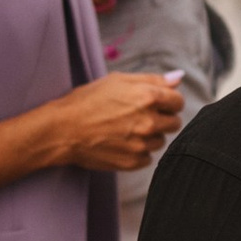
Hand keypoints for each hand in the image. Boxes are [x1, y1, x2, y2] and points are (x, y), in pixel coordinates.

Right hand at [52, 71, 182, 173]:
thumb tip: (178, 77)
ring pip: (161, 141)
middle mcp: (149, 122)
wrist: (63, 130)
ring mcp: (142, 144)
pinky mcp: (133, 162)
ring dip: (149, 136)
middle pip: (174, 123)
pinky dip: (138, 151)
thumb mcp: (117, 81)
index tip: (156, 103)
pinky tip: (121, 143)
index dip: (168, 101)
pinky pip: (148, 157)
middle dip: (161, 119)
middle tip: (139, 116)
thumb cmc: (86, 101)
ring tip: (126, 130)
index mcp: (148, 97)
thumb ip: (152, 79)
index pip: (178, 101)